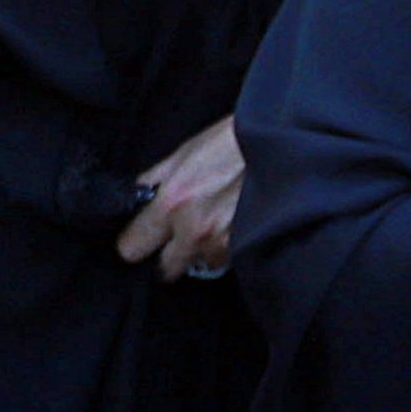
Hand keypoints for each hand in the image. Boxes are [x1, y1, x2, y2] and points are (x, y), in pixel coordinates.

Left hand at [114, 116, 243, 278]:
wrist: (278, 143)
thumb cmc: (229, 142)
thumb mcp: (182, 153)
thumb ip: (154, 180)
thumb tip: (137, 197)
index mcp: (170, 204)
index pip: (132, 248)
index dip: (134, 242)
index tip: (141, 237)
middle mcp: (194, 231)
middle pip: (166, 270)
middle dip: (167, 256)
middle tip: (175, 239)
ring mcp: (223, 243)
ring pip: (201, 264)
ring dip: (202, 251)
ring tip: (212, 226)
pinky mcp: (248, 247)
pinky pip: (227, 258)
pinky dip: (226, 247)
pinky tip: (232, 226)